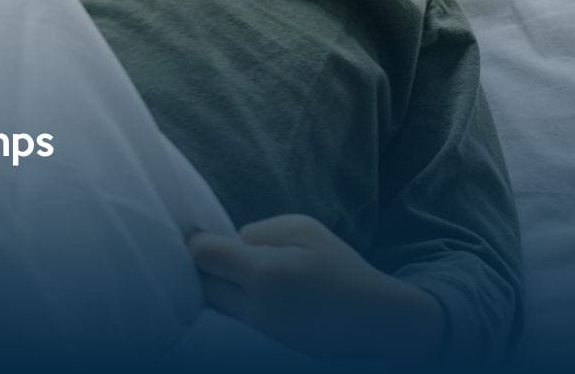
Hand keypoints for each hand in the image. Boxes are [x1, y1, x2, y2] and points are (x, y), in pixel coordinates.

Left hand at [187, 215, 445, 360]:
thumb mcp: (304, 229)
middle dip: (203, 266)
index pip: (202, 254)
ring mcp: (261, 331)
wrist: (377, 321)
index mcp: (262, 273)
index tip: (205, 232)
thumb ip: (259, 231)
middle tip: (217, 252)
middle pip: (202, 285)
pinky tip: (251, 293)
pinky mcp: (268, 345)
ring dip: (218, 287)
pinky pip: (236, 321)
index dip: (197, 239)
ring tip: (234, 272)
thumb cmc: (342, 267)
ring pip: (216, 306)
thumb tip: (232, 241)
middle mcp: (255, 307)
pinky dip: (235, 305)